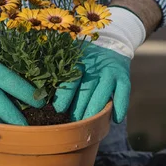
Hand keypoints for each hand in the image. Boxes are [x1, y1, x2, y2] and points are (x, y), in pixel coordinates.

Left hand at [51, 7, 145, 122]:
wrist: (111, 40)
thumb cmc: (83, 54)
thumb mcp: (70, 56)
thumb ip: (59, 71)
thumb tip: (42, 92)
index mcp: (78, 60)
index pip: (70, 80)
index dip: (64, 96)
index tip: (57, 110)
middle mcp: (94, 67)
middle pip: (86, 91)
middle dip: (77, 110)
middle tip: (70, 124)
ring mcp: (110, 72)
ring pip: (102, 95)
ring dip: (94, 112)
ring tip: (87, 126)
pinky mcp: (124, 76)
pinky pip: (123, 93)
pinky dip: (120, 107)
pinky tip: (115, 120)